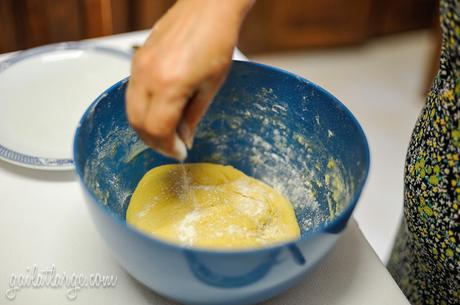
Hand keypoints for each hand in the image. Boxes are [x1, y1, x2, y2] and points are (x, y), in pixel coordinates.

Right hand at [126, 0, 253, 159]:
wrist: (207, 6)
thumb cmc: (217, 40)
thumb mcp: (212, 85)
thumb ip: (194, 116)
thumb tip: (184, 138)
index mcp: (170, 85)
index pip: (157, 130)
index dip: (168, 147)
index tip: (180, 152)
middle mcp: (148, 76)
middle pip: (138, 124)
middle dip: (154, 142)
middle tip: (172, 147)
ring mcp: (138, 66)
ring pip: (131, 110)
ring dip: (145, 127)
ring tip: (167, 132)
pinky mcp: (136, 59)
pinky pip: (131, 93)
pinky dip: (142, 109)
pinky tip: (159, 111)